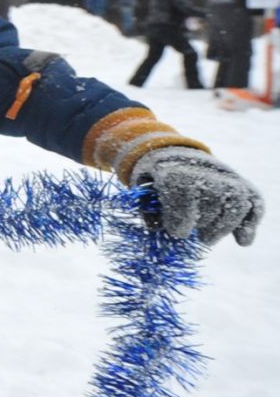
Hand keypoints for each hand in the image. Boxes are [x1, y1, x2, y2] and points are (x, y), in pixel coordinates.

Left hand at [129, 147, 263, 244]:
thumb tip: (158, 229)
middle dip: (202, 222)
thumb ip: (148, 210)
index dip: (181, 216)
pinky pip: (254, 201)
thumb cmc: (155, 179)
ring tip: (206, 239)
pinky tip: (242, 241)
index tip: (177, 232)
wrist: (172, 154)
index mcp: (173, 168)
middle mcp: (204, 169)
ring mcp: (225, 175)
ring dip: (223, 227)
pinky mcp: (241, 184)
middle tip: (191, 235)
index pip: (185, 189)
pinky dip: (250, 222)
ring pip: (237, 201)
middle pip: (212, 198)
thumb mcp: (142, 190)